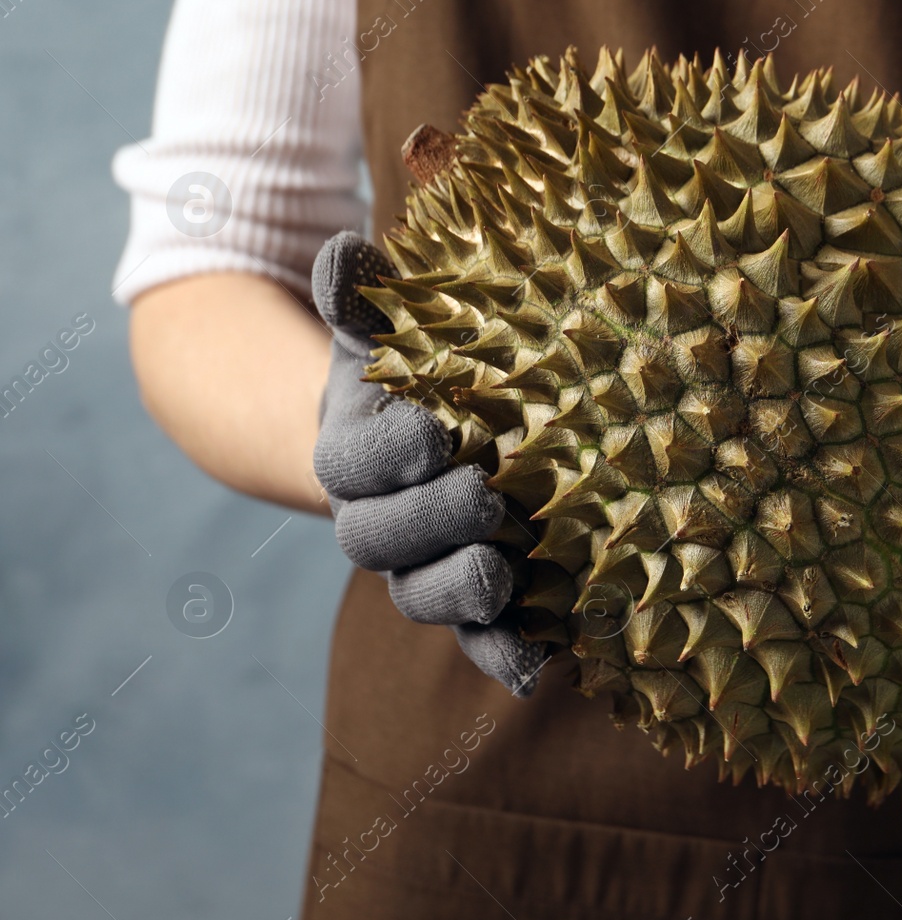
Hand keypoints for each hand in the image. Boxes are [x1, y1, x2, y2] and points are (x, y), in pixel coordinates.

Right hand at [311, 231, 546, 696]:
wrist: (428, 442)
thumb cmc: (413, 376)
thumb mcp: (389, 334)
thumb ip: (364, 303)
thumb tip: (343, 250)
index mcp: (353, 456)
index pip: (356, 461)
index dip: (390, 451)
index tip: (434, 429)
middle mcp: (378, 525)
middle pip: (384, 540)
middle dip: (431, 520)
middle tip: (486, 497)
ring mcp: (425, 571)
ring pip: (426, 598)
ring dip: (461, 593)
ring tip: (498, 577)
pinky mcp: (476, 606)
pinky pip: (482, 640)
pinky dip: (506, 656)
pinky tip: (541, 668)